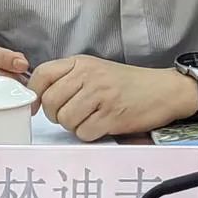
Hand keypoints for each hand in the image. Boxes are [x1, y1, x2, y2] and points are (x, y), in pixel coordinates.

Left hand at [28, 56, 197, 141]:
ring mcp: (101, 95)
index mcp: (81, 62)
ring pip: (66, 119)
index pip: (42, 74)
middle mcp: (89, 76)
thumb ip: (69, 78)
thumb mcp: (96, 69)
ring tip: (89, 119)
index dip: (34, 94)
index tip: (35, 108)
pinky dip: (89, 134)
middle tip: (71, 115)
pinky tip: (101, 125)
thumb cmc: (127, 83)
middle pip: (51, 102)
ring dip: (74, 126)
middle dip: (56, 115)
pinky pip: (84, 132)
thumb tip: (39, 97)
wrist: (163, 90)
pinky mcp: (112, 115)